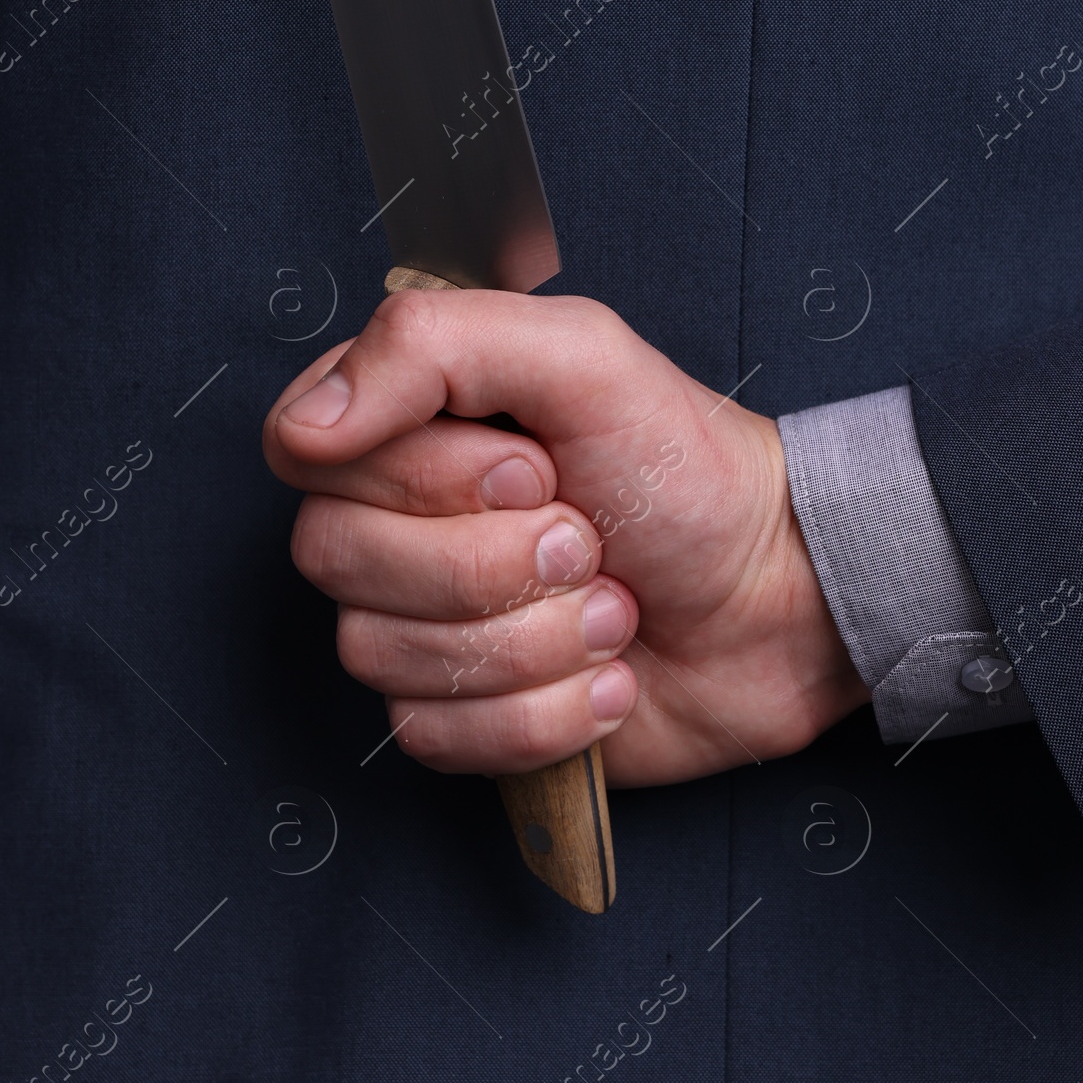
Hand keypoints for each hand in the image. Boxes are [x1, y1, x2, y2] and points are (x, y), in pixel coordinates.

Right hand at [263, 290, 869, 783]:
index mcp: (407, 418)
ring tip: (612, 606)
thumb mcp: (581, 355)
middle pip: (337, 560)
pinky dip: (544, 714)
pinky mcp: (456, 715)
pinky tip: (606, 677)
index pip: (312, 454)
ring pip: (383, 656)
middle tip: (588, 540)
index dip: (422, 477)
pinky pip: (433, 736)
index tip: (532, 469)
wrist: (780, 601)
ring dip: (535, 640)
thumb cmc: (688, 468)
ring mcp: (419, 620)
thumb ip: (430, 346)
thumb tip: (303, 426)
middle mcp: (394, 517)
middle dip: (494, 563)